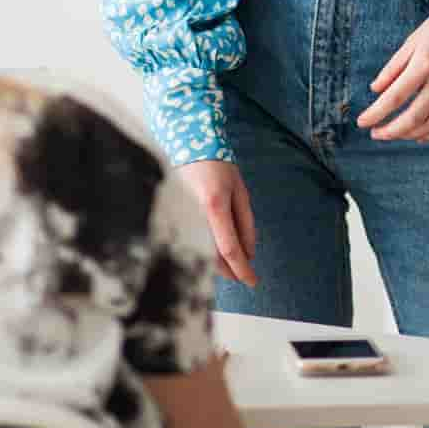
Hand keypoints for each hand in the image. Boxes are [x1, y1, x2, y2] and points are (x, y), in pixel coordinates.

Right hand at [178, 159, 258, 287]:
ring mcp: (183, 219)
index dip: (242, 269)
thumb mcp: (240, 191)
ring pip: (203, 254)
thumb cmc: (218, 166)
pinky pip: (194, 244)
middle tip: (246, 276)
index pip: (230, 249)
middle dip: (232, 271)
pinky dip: (208, 253)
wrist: (187, 146)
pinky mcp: (175, 220)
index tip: (253, 281)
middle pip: (213, 258)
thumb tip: (249, 253)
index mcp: (215, 207)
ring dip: (220, 265)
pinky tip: (218, 253)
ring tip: (235, 265)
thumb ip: (245, 223)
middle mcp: (195, 216)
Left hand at [357, 0, 428, 142]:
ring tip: (394, 134)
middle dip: (390, 131)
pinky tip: (420, 135)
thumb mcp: (415, 38)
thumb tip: (376, 90)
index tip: (362, 122)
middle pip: (413, 117)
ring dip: (409, 134)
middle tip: (375, 133)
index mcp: (425, 62)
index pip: (395, 97)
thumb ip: (394, 66)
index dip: (376, 114)